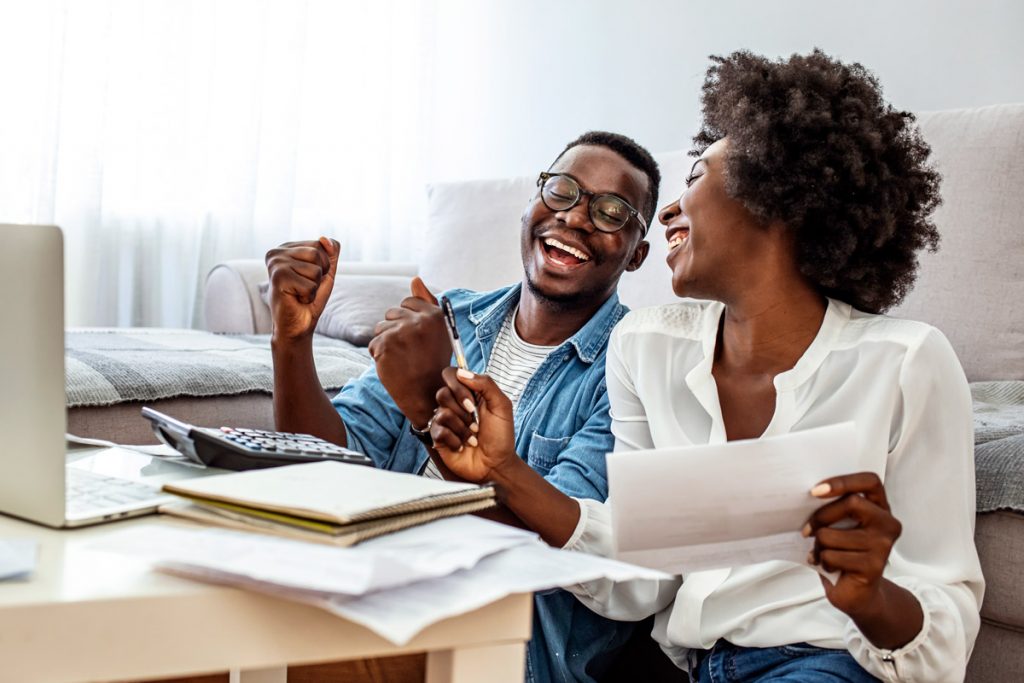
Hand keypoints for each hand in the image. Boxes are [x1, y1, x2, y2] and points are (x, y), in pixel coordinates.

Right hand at [265, 237, 338, 341]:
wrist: (297, 325)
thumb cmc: (310, 298)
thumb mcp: (326, 272)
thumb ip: (330, 252)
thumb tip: (324, 238)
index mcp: (287, 247)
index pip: (321, 244)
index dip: (323, 265)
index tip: (309, 278)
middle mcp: (277, 252)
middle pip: (318, 253)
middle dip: (320, 275)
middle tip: (305, 287)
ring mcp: (275, 264)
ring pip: (315, 269)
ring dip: (314, 287)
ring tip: (300, 293)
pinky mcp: (277, 278)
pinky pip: (310, 285)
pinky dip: (309, 296)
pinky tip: (296, 299)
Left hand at [367, 277, 451, 427]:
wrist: (427, 395)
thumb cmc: (432, 363)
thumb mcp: (438, 331)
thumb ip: (427, 302)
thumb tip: (414, 278)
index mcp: (435, 315)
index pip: (408, 302)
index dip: (407, 319)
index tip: (415, 337)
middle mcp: (419, 321)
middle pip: (392, 313)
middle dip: (395, 330)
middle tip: (409, 351)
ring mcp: (401, 332)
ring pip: (380, 328)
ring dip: (386, 342)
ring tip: (402, 359)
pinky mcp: (385, 346)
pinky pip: (373, 344)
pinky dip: (380, 356)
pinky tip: (394, 366)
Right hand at [430, 368, 515, 482]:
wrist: (496, 464)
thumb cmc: (501, 436)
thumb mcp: (502, 406)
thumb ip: (486, 384)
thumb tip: (462, 372)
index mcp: (469, 394)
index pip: (451, 375)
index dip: (458, 386)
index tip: (472, 402)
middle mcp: (454, 405)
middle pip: (442, 393)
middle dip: (462, 410)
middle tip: (475, 422)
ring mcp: (445, 421)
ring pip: (441, 412)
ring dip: (462, 427)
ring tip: (472, 436)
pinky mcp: (439, 437)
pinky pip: (438, 430)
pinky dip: (455, 439)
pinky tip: (463, 445)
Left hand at [804, 472, 902, 617]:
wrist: (858, 593)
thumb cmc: (844, 553)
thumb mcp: (841, 526)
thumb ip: (836, 508)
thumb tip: (807, 495)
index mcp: (880, 508)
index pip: (870, 481)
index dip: (843, 481)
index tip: (816, 491)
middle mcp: (888, 524)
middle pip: (850, 503)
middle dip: (821, 516)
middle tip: (807, 530)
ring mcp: (883, 545)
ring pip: (832, 534)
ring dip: (818, 545)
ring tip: (822, 552)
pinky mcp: (873, 566)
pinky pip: (833, 556)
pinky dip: (822, 561)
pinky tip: (828, 566)